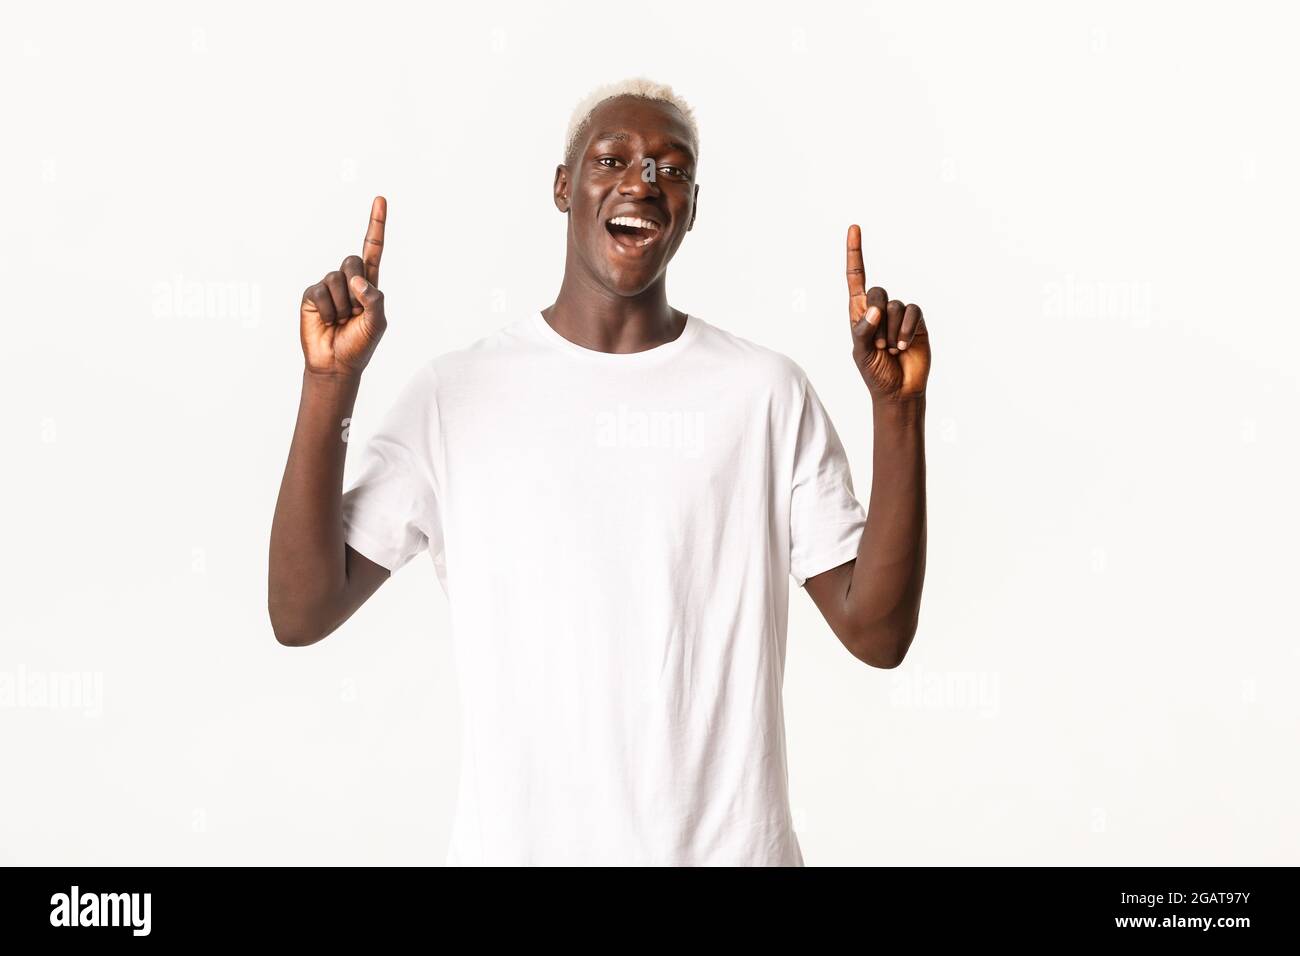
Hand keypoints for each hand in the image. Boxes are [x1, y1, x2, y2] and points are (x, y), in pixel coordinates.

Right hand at [300, 196, 387, 377]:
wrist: (336, 364)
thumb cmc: (360, 344)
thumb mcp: (377, 323)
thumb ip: (374, 299)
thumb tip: (357, 280)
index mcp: (369, 284)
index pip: (373, 249)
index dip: (376, 224)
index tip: (380, 199)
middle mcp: (348, 281)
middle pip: (352, 261)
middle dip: (356, 285)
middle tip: (354, 310)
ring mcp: (328, 287)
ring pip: (337, 279)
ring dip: (342, 304)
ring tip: (341, 320)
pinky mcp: (311, 295)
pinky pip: (320, 292)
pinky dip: (327, 310)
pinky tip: (327, 321)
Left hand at [845, 224, 929, 401]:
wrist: (898, 389)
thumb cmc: (875, 371)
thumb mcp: (861, 352)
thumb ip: (863, 329)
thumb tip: (875, 308)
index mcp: (859, 311)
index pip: (855, 277)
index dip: (854, 253)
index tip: (854, 228)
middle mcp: (879, 308)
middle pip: (878, 291)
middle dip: (876, 316)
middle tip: (877, 344)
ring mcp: (899, 314)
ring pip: (895, 305)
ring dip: (890, 331)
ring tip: (890, 350)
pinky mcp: (917, 321)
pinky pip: (912, 312)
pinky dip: (905, 329)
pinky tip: (903, 346)